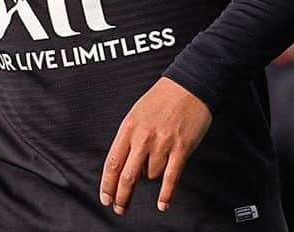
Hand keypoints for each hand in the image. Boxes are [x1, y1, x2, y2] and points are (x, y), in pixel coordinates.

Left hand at [99, 76, 211, 215]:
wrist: (188, 85)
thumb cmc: (162, 98)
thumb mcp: (136, 113)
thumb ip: (130, 137)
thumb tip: (127, 162)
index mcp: (128, 127)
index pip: (113, 161)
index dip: (107, 183)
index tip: (106, 197)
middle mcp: (143, 137)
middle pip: (127, 175)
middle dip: (121, 196)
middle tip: (119, 207)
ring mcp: (162, 144)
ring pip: (150, 176)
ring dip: (149, 180)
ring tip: (153, 173)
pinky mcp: (180, 149)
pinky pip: (171, 178)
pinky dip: (166, 194)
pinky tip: (162, 204)